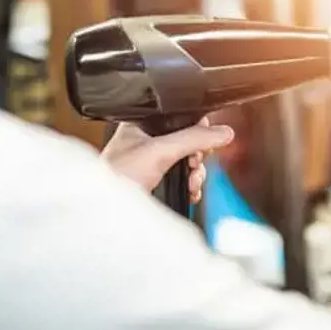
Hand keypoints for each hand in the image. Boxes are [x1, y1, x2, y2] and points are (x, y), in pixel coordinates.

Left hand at [101, 119, 234, 202]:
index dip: (195, 127)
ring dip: (196, 173)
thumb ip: (193, 138)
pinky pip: (183, 181)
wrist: (107, 212)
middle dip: (198, 156)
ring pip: (187, 163)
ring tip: (192, 181)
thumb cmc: (117, 175)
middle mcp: (146, 142)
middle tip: (194, 163)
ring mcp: (152, 165)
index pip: (178, 117)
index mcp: (141, 124)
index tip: (204, 138)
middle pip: (187, 142)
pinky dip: (191, 186)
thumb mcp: (160, 150)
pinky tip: (190, 191)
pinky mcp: (156, 184)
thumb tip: (223, 131)